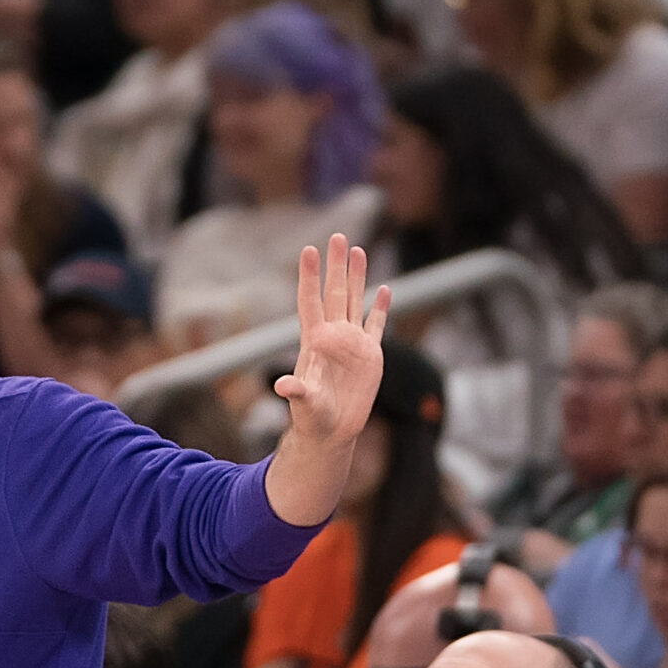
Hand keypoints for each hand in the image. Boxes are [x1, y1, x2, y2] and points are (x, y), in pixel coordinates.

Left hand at [275, 235, 389, 453]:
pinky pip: (375, 325)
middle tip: (337, 236)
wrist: (331, 431)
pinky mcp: (370, 355)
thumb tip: (283, 386)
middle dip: (336, 265)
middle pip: (335, 292)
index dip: (309, 277)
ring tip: (357, 250)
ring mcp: (352, 343)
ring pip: (355, 301)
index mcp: (315, 341)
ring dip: (357, 276)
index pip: (311, 301)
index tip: (308, 250)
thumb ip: (297, 392)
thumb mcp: (303, 403)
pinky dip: (380, 308)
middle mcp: (333, 336)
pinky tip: (384, 289)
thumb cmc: (311, 418)